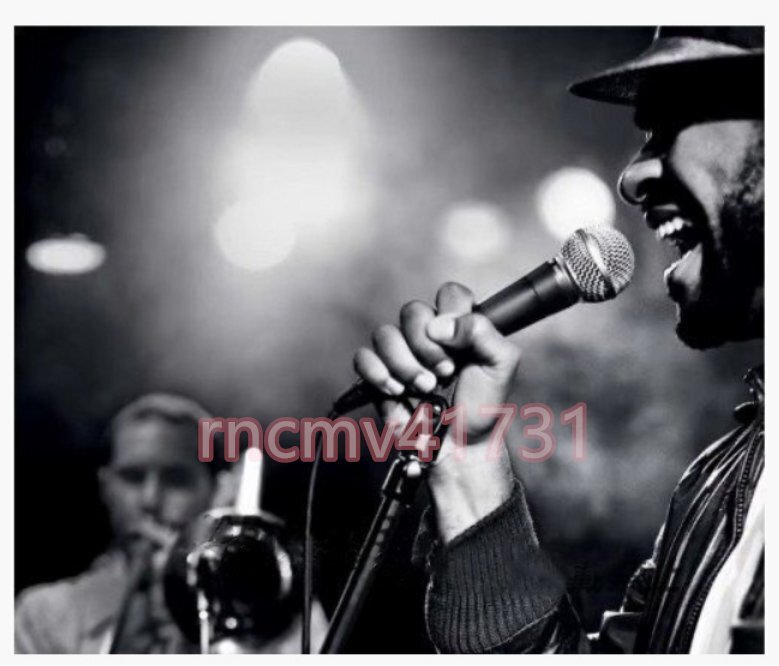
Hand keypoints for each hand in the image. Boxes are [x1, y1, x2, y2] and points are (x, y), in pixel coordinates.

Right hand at [354, 282, 520, 541]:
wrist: (459, 447)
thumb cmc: (482, 407)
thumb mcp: (501, 366)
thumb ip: (484, 332)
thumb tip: (440, 324)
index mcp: (460, 326)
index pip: (449, 293)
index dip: (451, 312)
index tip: (458, 343)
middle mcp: (428, 335)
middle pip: (412, 311)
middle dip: (427, 345)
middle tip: (445, 372)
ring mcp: (401, 354)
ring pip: (384, 333)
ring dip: (405, 364)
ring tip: (424, 387)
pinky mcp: (379, 375)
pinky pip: (362, 357)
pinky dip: (378, 373)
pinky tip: (396, 390)